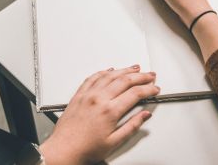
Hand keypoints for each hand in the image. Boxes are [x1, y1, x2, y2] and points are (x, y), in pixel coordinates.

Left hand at [39, 65, 159, 164]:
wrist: (63, 149)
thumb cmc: (85, 148)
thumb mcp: (114, 142)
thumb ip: (132, 126)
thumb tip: (144, 115)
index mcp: (109, 111)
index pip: (135, 93)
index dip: (148, 89)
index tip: (154, 89)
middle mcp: (98, 99)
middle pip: (125, 80)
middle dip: (141, 76)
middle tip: (150, 75)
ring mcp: (88, 95)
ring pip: (109, 75)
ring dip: (124, 70)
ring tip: (135, 68)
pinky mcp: (79, 95)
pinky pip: (93, 78)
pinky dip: (103, 72)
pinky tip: (110, 70)